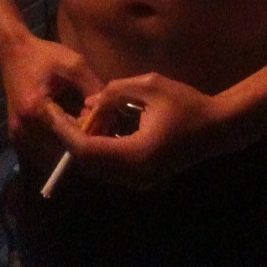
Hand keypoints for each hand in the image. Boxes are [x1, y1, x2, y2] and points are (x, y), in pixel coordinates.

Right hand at [0, 33, 104, 169]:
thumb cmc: (44, 56)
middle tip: (97, 126)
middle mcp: (23, 129)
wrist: (12, 53)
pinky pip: (42, 152)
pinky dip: (58, 145)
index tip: (105, 119)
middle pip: (62, 150)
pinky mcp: (17, 138)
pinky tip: (69, 130)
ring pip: (53, 155)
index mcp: (36, 110)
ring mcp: (17, 137)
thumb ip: (93, 88)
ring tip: (84, 128)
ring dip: (70, 146)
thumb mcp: (74, 65)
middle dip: (82, 141)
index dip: (91, 130)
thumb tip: (109, 114)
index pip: (72, 135)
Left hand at [44, 72, 227, 188]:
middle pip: (87, 162)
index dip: (64, 130)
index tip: (49, 111)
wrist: (218, 128)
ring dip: (84, 143)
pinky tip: (99, 126)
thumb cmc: (186, 103)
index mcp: (134, 155)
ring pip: (97, 167)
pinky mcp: (141, 178)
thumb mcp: (149, 86)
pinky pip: (110, 166)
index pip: (86, 148)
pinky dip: (98, 147)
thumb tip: (91, 103)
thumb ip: (115, 91)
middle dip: (70, 137)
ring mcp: (137, 181)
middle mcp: (132, 175)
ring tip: (78, 116)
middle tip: (57, 114)